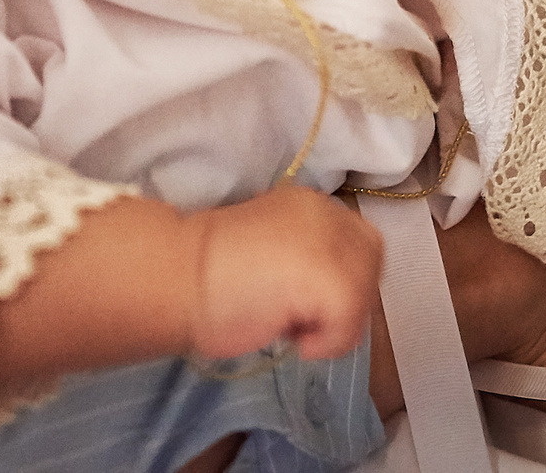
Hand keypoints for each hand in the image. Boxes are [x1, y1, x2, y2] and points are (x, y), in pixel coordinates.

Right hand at [188, 184, 384, 363]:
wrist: (176, 276)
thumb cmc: (204, 272)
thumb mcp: (267, 250)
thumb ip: (301, 255)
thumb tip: (321, 291)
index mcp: (309, 203)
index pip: (355, 241)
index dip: (338, 276)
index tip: (302, 299)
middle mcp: (327, 213)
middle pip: (369, 264)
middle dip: (344, 298)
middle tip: (302, 319)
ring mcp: (332, 244)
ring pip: (363, 296)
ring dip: (334, 323)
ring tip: (293, 329)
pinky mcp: (331, 280)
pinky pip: (350, 324)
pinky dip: (327, 343)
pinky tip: (295, 341)